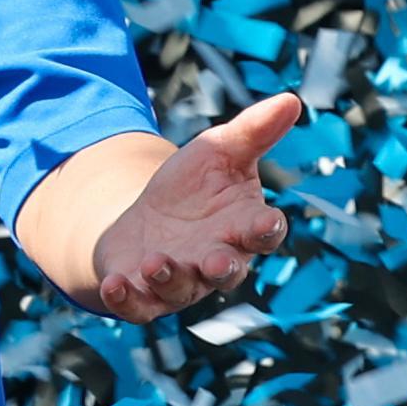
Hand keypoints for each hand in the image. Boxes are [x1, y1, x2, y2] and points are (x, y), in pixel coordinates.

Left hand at [77, 96, 304, 320]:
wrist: (146, 218)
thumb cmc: (194, 186)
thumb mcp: (219, 150)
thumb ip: (253, 131)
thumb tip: (291, 99)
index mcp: (242, 227)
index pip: (264, 233)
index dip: (267, 229)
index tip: (268, 222)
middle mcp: (217, 260)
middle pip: (228, 272)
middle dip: (222, 268)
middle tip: (215, 261)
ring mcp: (181, 281)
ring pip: (182, 289)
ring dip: (170, 277)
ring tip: (155, 261)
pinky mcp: (144, 293)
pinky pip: (139, 306)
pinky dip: (126, 299)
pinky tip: (115, 284)